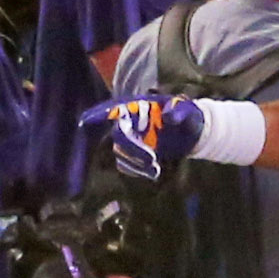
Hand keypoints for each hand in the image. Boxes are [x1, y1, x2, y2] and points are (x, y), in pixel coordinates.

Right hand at [84, 94, 203, 181]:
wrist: (194, 133)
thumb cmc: (189, 115)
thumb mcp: (187, 111)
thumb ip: (178, 112)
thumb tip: (167, 117)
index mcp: (140, 106)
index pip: (115, 108)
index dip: (98, 114)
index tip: (84, 122)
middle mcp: (132, 122)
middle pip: (118, 135)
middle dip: (130, 147)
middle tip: (150, 158)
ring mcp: (133, 139)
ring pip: (121, 152)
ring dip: (135, 162)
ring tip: (155, 166)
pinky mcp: (137, 154)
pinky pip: (127, 164)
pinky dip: (137, 169)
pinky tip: (154, 171)